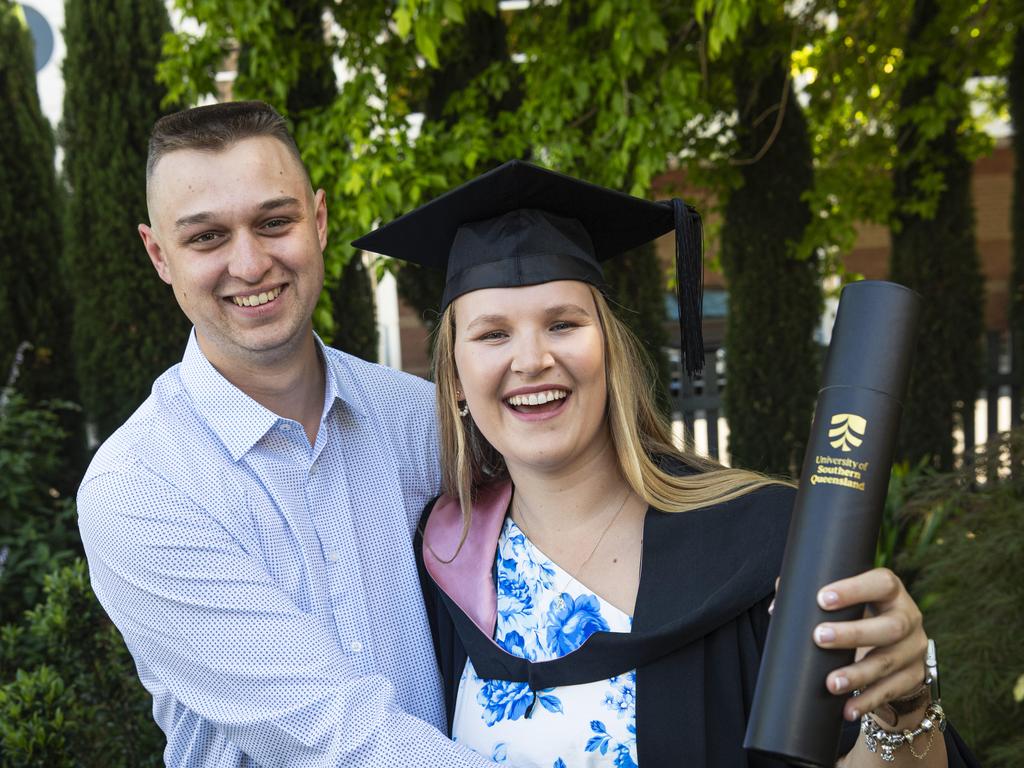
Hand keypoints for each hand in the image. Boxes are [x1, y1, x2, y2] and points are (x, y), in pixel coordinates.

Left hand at [812, 567, 927, 720]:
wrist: (896, 649)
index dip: (853, 590)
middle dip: (853, 634)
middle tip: (819, 637)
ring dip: (857, 674)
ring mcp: (914, 649)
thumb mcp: (847, 603)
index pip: (880, 583)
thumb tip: (777, 606)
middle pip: (889, 627)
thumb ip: (815, 598)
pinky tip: (848, 708)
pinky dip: (868, 701)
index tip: (821, 598)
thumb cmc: (858, 616)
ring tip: (830, 683)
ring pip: (888, 662)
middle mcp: (909, 618)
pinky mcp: (914, 676)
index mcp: (891, 592)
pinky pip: (891, 691)